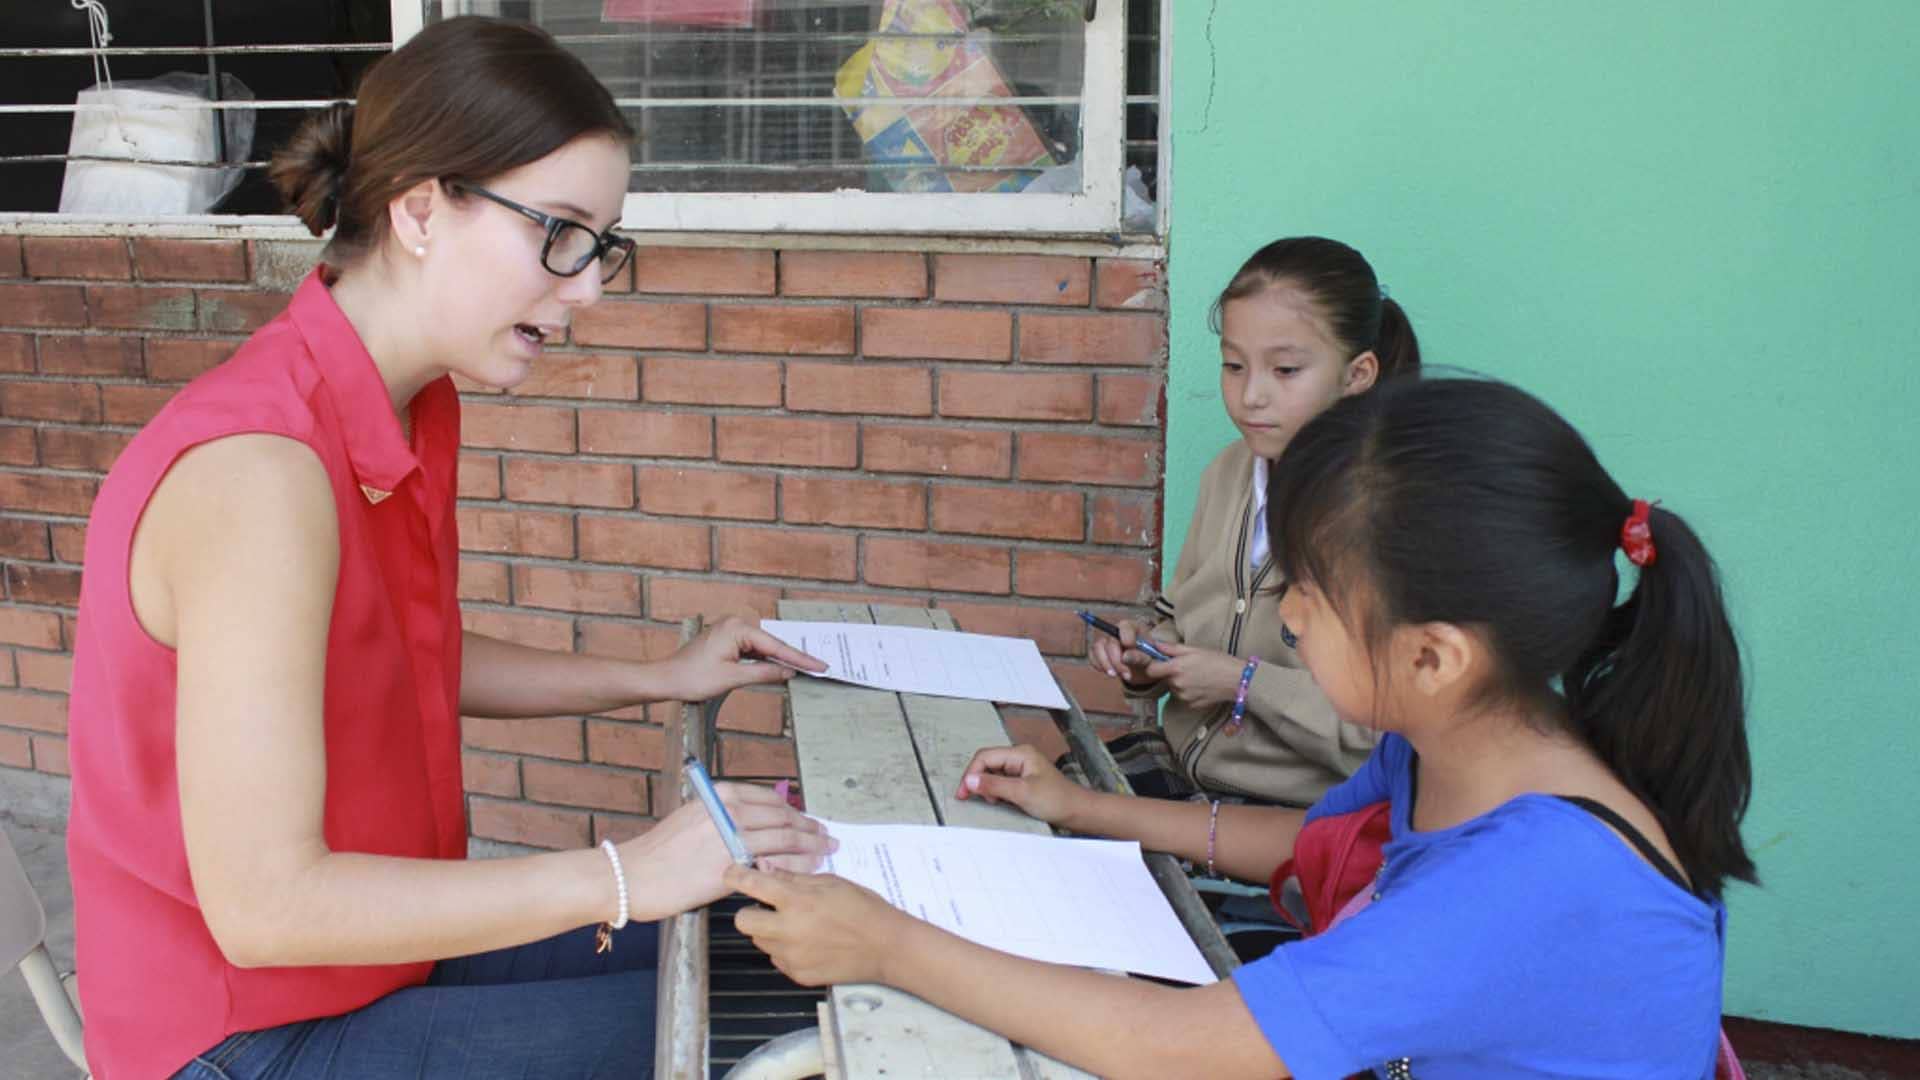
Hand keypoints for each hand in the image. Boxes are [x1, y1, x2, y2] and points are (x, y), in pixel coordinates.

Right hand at [618, 781, 834, 920]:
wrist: (633, 875)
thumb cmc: (658, 853)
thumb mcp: (692, 820)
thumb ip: (723, 819)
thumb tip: (752, 826)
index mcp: (721, 795)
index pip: (769, 799)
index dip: (793, 811)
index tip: (806, 820)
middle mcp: (730, 809)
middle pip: (782, 816)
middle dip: (808, 827)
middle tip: (826, 835)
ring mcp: (733, 835)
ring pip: (785, 837)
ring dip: (810, 844)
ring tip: (825, 850)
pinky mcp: (733, 863)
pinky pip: (775, 862)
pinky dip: (797, 864)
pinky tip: (808, 869)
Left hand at [663, 616, 825, 701]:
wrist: (666, 679)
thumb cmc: (692, 678)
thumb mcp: (733, 678)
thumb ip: (764, 673)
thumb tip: (788, 672)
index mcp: (737, 628)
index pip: (776, 646)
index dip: (800, 659)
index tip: (819, 665)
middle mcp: (735, 623)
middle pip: (772, 643)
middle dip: (794, 657)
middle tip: (819, 666)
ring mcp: (730, 630)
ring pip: (763, 647)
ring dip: (780, 659)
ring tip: (805, 668)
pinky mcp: (727, 640)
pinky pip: (752, 649)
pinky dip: (765, 660)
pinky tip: (780, 668)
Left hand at [728, 864, 904, 986]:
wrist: (887, 947)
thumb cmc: (863, 908)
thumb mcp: (831, 883)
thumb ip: (794, 879)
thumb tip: (767, 869)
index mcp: (796, 900)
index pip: (751, 885)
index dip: (735, 876)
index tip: (731, 874)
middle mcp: (788, 930)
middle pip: (742, 921)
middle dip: (750, 912)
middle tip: (768, 908)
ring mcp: (791, 956)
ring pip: (761, 941)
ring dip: (770, 932)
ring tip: (798, 926)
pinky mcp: (798, 974)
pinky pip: (779, 959)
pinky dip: (787, 950)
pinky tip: (809, 944)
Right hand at [955, 744, 1089, 828]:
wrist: (1077, 812)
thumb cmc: (1057, 800)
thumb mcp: (1022, 793)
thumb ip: (994, 786)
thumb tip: (970, 781)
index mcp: (1020, 753)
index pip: (985, 757)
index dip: (971, 774)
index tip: (963, 792)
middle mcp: (1019, 757)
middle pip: (987, 764)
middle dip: (977, 780)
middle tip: (969, 797)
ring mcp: (1021, 769)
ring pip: (992, 774)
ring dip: (987, 788)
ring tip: (993, 801)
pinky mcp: (1022, 781)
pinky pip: (1001, 783)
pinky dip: (996, 792)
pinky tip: (1000, 802)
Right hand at [1088, 618, 1159, 683]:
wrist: (1146, 669)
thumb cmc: (1153, 663)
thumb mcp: (1156, 662)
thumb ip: (1143, 658)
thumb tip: (1126, 656)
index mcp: (1135, 629)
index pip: (1126, 626)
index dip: (1126, 634)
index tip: (1129, 645)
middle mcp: (1119, 633)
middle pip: (1111, 641)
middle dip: (1117, 660)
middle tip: (1127, 675)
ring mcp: (1108, 642)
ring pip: (1098, 647)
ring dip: (1105, 664)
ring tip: (1117, 675)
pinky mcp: (1100, 652)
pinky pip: (1092, 656)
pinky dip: (1099, 666)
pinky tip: (1111, 672)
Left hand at [1142, 643, 1247, 709]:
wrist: (1238, 680)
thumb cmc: (1218, 661)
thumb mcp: (1195, 649)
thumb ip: (1172, 648)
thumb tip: (1155, 644)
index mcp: (1176, 669)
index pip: (1151, 671)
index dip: (1153, 666)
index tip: (1160, 662)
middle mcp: (1177, 685)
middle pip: (1164, 679)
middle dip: (1170, 673)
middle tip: (1187, 667)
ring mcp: (1184, 697)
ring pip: (1174, 688)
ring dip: (1180, 683)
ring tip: (1197, 676)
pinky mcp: (1191, 705)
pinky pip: (1183, 698)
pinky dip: (1188, 692)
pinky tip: (1201, 685)